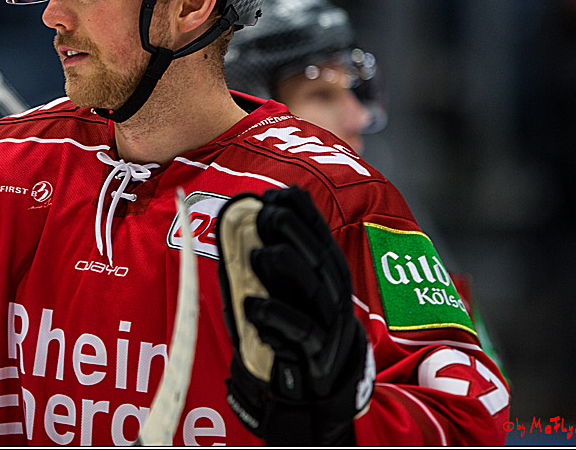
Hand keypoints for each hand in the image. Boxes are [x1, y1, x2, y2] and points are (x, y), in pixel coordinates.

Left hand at [216, 186, 373, 444]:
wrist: (323, 380)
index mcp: (327, 266)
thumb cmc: (296, 321)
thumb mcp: (288, 284)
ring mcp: (327, 319)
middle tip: (262, 216)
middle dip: (289, 227)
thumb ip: (269, 254)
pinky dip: (271, 314)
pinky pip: (297, 328)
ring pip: (310, 282)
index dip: (299, 207)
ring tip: (257, 256)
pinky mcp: (316, 350)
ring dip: (280, 264)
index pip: (319, 228)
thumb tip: (242, 217)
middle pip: (314, 250)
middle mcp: (332, 288)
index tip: (272, 194)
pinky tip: (251, 305)